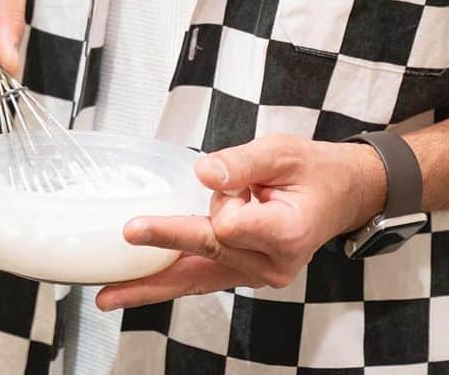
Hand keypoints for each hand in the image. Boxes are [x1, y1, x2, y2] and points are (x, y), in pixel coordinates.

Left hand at [96, 135, 387, 309]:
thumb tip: (204, 172)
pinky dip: (170, 283)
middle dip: (166, 246)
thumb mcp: (282, 152)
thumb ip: (243, 162)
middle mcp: (272, 262)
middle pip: (207, 253)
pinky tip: (135, 292)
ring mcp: (258, 275)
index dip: (221, 203)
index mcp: (287, 231)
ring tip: (109, 296)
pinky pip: (202, 281)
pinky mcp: (245, 275)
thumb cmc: (312, 171)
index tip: (218, 185)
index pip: (234, 225)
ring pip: (197, 279)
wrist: (340, 197)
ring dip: (153, 286)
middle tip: (129, 235)